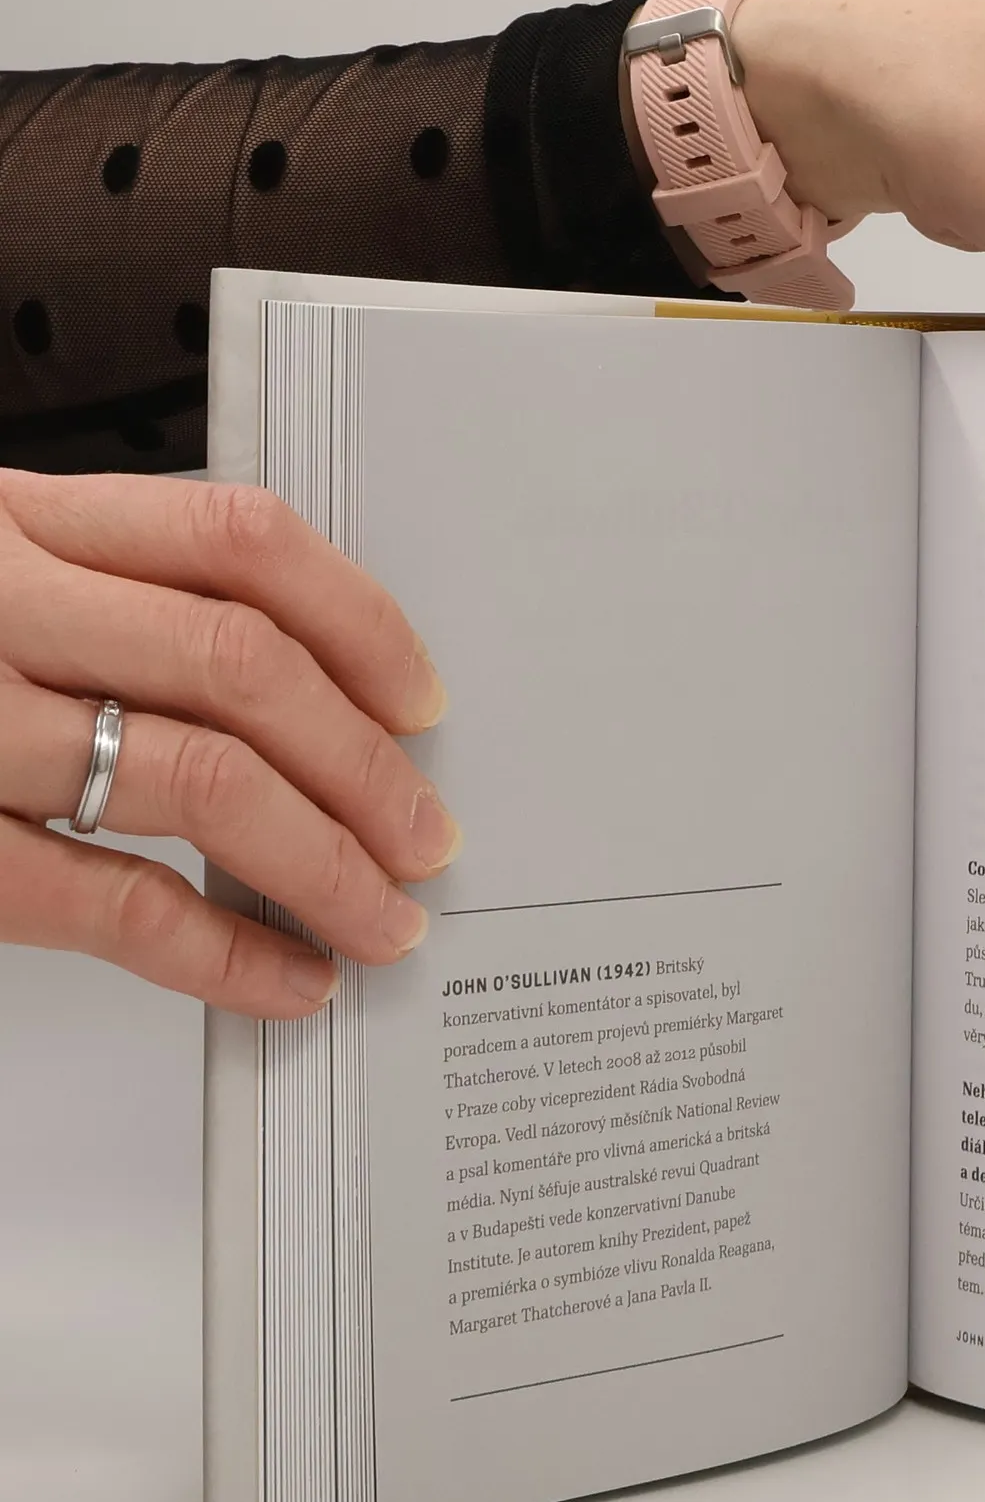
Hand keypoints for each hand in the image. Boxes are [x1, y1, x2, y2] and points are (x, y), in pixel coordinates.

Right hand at [0, 470, 459, 1017]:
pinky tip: (290, 981)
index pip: (239, 539)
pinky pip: (113, 904)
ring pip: (204, 783)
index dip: (362, 625)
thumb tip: (306, 695)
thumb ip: (107, 596)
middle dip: (368, 769)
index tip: (423, 701)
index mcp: (19, 520)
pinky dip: (225, 956)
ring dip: (328, 866)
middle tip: (428, 839)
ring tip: (385, 920)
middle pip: (245, 670)